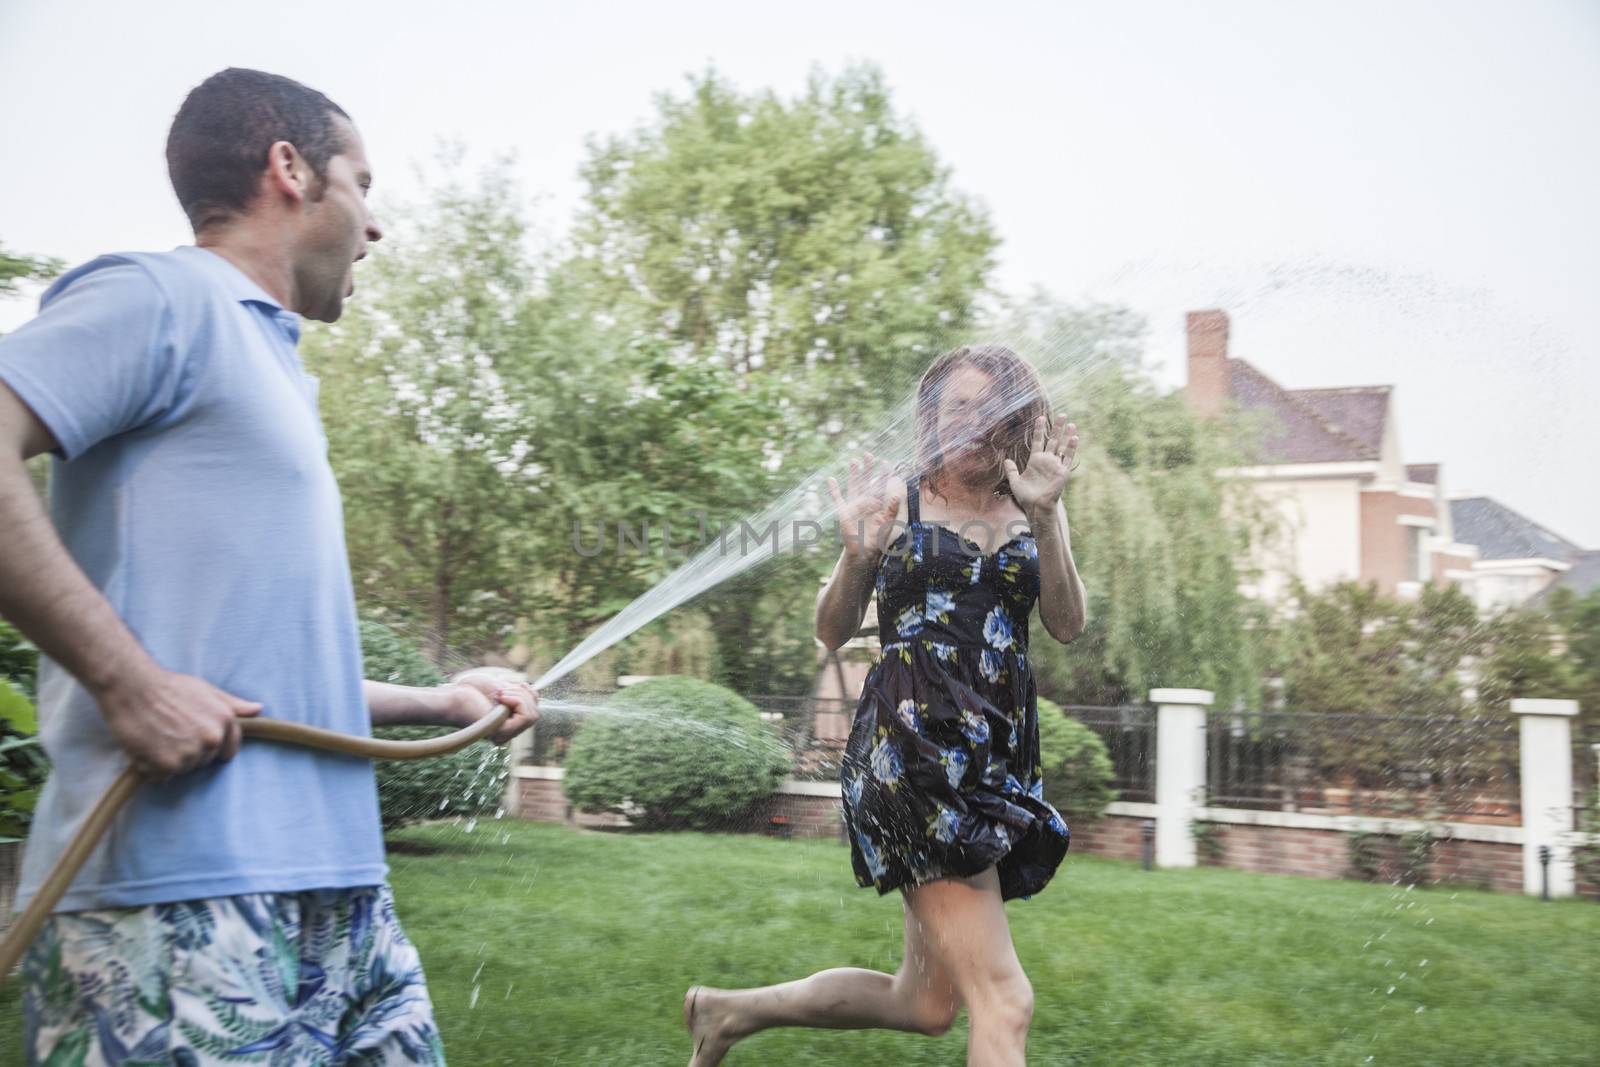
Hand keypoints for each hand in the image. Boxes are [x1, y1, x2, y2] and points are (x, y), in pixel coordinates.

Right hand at [94, 668, 262, 780]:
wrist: (132, 687)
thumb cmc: (168, 687)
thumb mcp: (206, 690)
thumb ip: (232, 704)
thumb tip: (257, 709)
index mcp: (224, 722)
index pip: (228, 751)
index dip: (211, 748)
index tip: (195, 739)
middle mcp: (212, 740)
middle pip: (203, 761)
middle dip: (188, 752)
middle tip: (169, 732)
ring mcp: (190, 753)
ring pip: (183, 770)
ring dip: (169, 760)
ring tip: (156, 737)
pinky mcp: (167, 765)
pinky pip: (161, 776)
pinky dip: (151, 767)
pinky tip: (145, 747)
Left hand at [446, 673, 538, 744]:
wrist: (454, 697)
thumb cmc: (473, 691)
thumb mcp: (502, 688)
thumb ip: (518, 693)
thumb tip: (534, 692)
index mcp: (508, 724)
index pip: (533, 713)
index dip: (531, 696)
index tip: (520, 684)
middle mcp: (508, 734)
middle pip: (535, 714)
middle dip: (524, 695)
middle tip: (503, 690)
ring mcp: (505, 735)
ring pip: (532, 715)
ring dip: (520, 697)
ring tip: (500, 693)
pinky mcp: (502, 733)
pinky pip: (526, 716)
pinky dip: (518, 701)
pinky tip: (501, 697)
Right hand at [826, 452, 902, 561]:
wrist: (864, 550)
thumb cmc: (878, 537)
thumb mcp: (888, 523)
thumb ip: (893, 509)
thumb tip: (898, 495)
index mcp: (878, 503)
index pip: (880, 485)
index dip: (883, 474)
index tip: (885, 462)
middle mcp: (866, 501)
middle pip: (866, 481)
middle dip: (867, 468)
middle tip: (868, 455)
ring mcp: (854, 505)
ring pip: (853, 486)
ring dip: (853, 474)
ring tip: (853, 461)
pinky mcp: (844, 512)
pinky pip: (838, 499)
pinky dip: (834, 490)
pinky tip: (831, 479)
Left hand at [1003, 415, 1078, 520]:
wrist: (1036, 507)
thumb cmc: (1026, 496)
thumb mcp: (1015, 482)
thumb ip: (1011, 470)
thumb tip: (1006, 460)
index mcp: (1035, 461)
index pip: (1038, 441)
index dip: (1039, 429)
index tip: (1041, 417)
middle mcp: (1046, 461)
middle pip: (1053, 440)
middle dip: (1057, 428)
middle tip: (1062, 415)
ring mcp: (1055, 465)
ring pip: (1062, 447)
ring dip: (1067, 436)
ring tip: (1071, 424)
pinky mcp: (1062, 472)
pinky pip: (1068, 458)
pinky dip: (1071, 449)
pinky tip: (1074, 438)